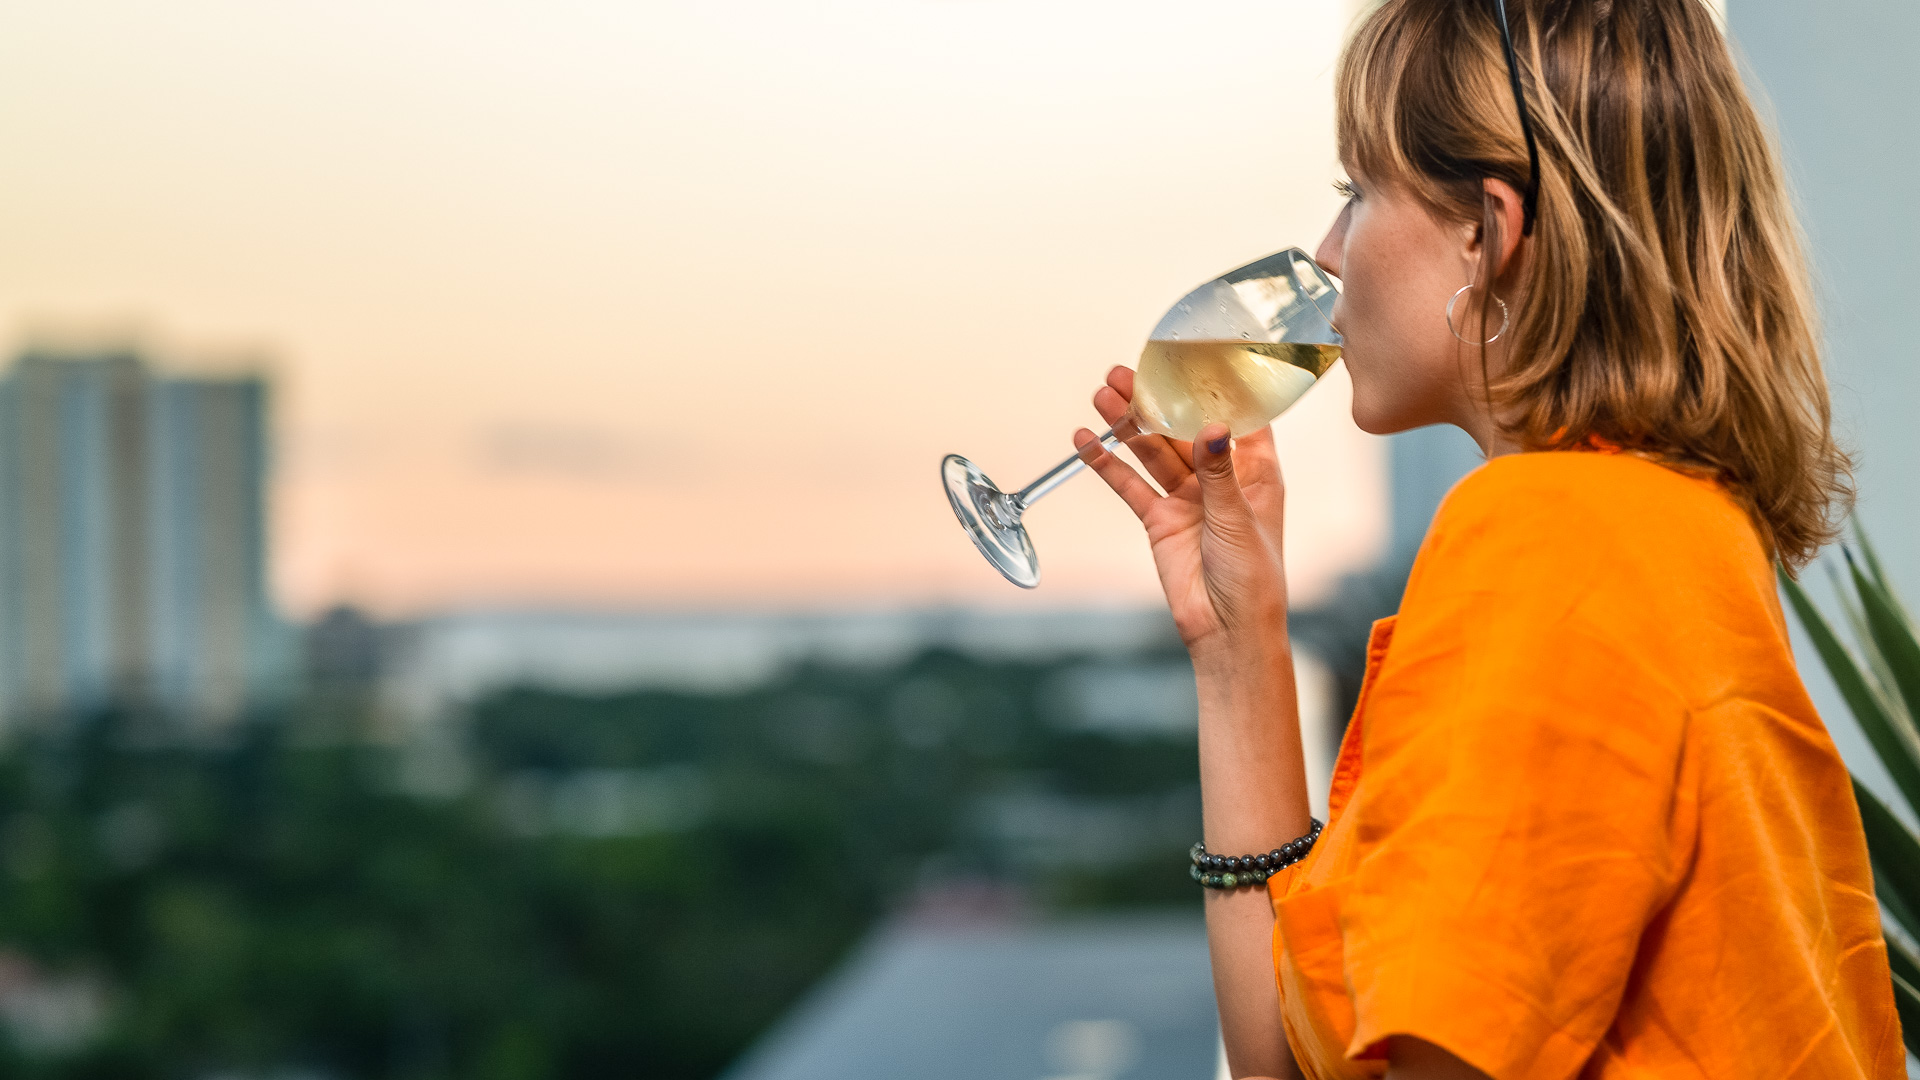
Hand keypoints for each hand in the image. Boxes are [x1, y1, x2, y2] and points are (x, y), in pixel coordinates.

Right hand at [1073, 366, 1289, 654]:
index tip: (1191, 355)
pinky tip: (1086, 439)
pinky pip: (1129, 485)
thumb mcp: (1238, 519)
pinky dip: (1107, 463)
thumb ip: (1219, 472)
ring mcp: (1186, 497)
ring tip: (1102, 393)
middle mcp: (1219, 477)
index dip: (1216, 386)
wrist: (1227, 630)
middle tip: (1126, 371)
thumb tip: (1211, 427)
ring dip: (1128, 423)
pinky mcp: (1158, 519)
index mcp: (1255, 470)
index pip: (1238, 416)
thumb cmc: (1253, 578)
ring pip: (1152, 450)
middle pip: (1183, 427)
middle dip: (1156, 399)